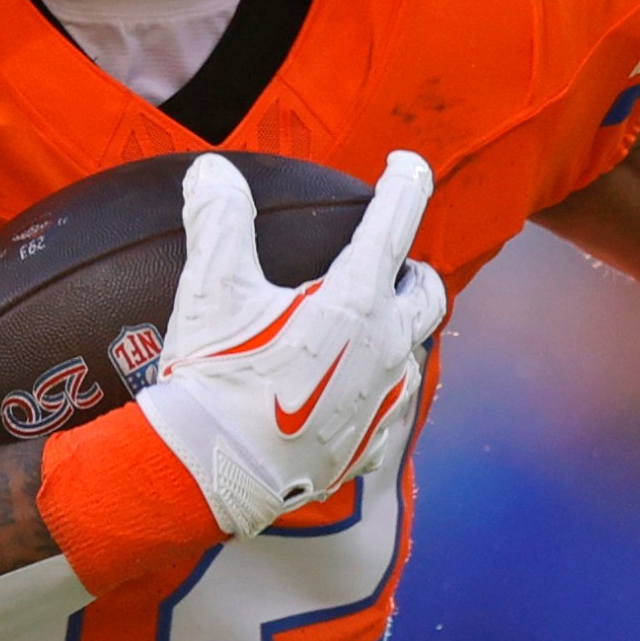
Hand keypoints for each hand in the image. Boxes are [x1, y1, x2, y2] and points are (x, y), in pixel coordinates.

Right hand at [138, 150, 446, 536]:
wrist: (212, 474)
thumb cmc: (215, 379)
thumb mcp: (211, 291)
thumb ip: (218, 221)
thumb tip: (213, 173)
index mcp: (355, 301)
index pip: (395, 222)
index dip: (404, 184)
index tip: (405, 165)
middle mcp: (384, 349)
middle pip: (428, 295)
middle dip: (416, 271)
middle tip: (397, 265)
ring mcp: (382, 403)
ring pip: (410, 356)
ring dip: (395, 335)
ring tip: (367, 332)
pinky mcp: (367, 447)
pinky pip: (386, 411)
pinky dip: (373, 392)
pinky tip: (345, 396)